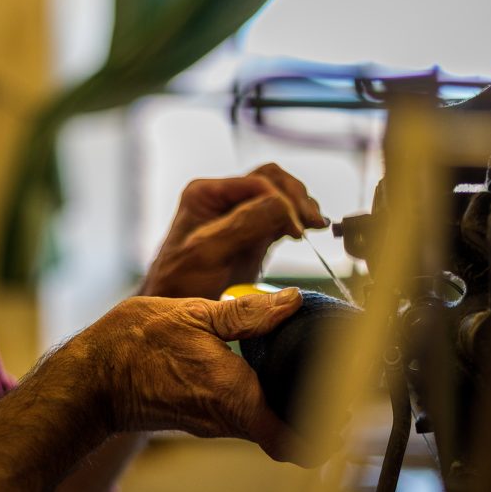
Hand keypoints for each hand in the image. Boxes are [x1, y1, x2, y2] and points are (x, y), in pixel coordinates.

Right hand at [85, 287, 318, 465]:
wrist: (92, 377)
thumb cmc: (135, 346)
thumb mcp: (195, 314)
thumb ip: (249, 313)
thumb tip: (294, 303)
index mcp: (235, 398)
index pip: (296, 442)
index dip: (328, 434)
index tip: (348, 410)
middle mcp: (230, 420)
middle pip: (291, 434)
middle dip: (319, 414)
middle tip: (340, 378)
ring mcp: (217, 422)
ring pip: (270, 423)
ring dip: (293, 402)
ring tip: (310, 363)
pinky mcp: (207, 415)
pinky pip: (248, 412)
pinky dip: (267, 395)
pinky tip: (271, 361)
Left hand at [140, 163, 328, 299]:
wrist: (174, 311)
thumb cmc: (179, 283)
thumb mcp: (208, 252)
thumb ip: (243, 225)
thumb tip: (283, 207)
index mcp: (206, 193)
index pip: (258, 180)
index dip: (283, 201)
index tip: (297, 230)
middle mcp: (223, 198)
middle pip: (273, 180)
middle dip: (297, 198)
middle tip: (313, 223)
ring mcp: (239, 215)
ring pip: (280, 195)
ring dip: (301, 205)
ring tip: (316, 225)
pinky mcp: (253, 234)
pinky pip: (282, 215)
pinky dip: (298, 219)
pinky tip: (311, 229)